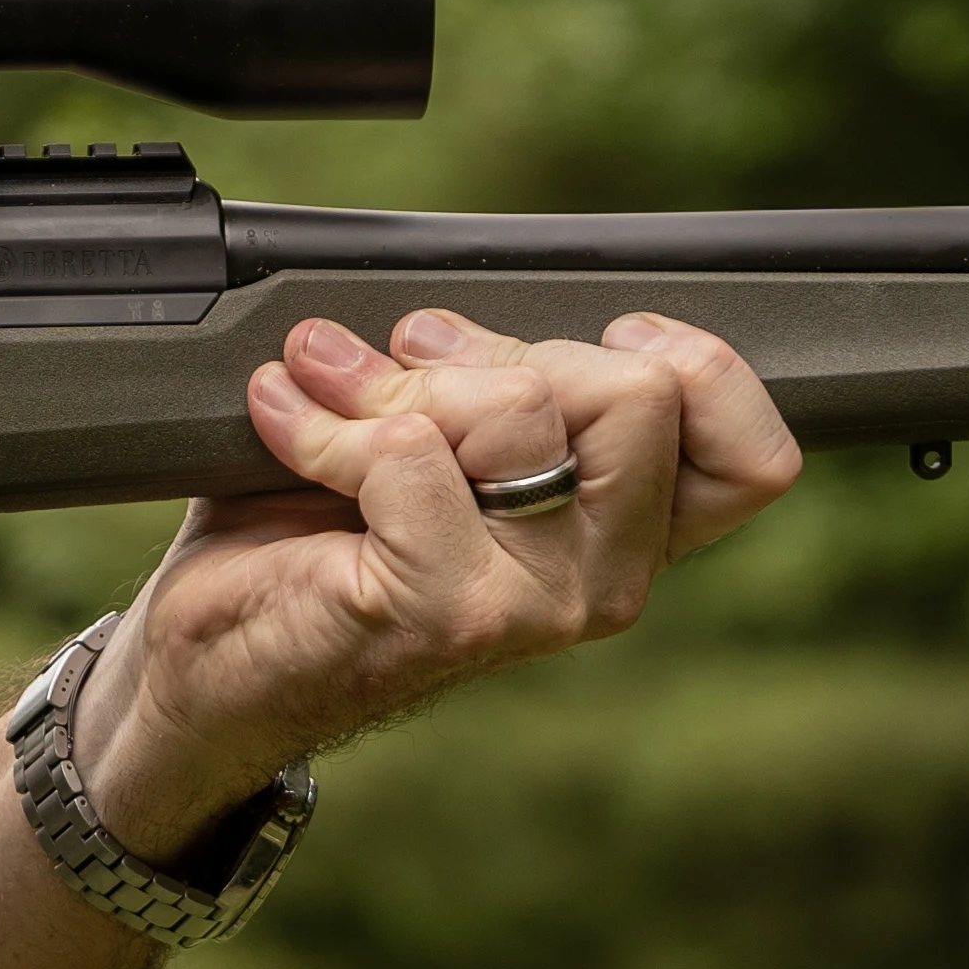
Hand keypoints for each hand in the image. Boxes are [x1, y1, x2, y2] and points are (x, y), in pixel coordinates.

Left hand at [72, 307, 802, 857]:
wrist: (214, 663)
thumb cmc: (323, 543)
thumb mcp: (439, 443)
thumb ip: (493, 382)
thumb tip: (454, 305)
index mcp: (626, 535)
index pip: (755, 459)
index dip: (700, 369)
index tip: (608, 335)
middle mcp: (600, 580)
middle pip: (640, 394)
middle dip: (508, 347)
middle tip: (413, 364)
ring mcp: (530, 604)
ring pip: (522, 409)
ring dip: (400, 375)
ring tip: (329, 386)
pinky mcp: (442, 610)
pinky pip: (408, 452)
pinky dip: (328, 422)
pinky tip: (284, 424)